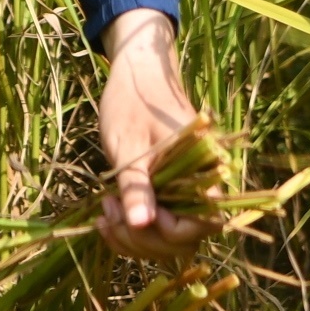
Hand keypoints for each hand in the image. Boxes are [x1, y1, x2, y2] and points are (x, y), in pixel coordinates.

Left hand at [95, 9, 210, 263]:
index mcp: (204, 167)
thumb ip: (137, 185)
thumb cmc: (133, 100)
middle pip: (186, 236)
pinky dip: (133, 227)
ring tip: (105, 214)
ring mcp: (186, 187)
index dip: (170, 231)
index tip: (137, 217)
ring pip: (170, 235)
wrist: (136, 72)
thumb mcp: (128, 144)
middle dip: (145, 238)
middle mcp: (202, 182)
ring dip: (136, 237)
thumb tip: (142, 224)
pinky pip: (158, 221)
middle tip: (108, 215)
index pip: (204, 223)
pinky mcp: (170, 189)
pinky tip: (109, 215)